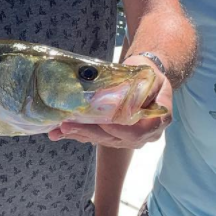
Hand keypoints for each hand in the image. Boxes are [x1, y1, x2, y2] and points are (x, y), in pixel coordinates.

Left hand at [49, 57, 172, 148]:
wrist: (144, 79)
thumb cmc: (147, 74)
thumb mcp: (150, 76)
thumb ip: (143, 88)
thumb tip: (127, 96)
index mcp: (158, 121)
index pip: (137, 132)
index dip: (119, 129)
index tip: (103, 122)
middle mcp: (144, 136)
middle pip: (115, 139)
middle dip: (90, 132)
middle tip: (67, 125)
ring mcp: (127, 139)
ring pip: (102, 140)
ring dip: (79, 134)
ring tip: (57, 130)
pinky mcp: (113, 137)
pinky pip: (95, 138)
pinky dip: (77, 134)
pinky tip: (58, 133)